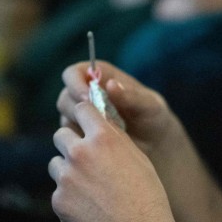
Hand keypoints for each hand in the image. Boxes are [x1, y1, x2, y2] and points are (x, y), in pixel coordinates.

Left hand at [50, 101, 182, 221]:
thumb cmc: (147, 197)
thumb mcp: (138, 158)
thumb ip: (115, 139)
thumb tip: (100, 123)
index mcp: (103, 137)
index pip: (81, 109)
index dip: (83, 116)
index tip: (85, 123)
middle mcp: (81, 152)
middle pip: (61, 135)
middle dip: (70, 144)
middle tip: (84, 160)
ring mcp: (67, 177)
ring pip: (55, 164)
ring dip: (67, 171)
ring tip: (88, 188)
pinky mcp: (59, 200)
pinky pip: (58, 192)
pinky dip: (69, 198)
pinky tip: (88, 209)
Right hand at [57, 62, 175, 158]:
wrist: (156, 144)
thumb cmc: (154, 117)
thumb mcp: (149, 105)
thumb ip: (131, 96)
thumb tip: (111, 85)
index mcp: (101, 76)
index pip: (74, 73)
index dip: (75, 83)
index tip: (86, 98)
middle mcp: (87, 94)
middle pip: (65, 97)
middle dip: (75, 109)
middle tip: (92, 122)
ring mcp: (83, 116)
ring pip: (66, 118)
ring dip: (79, 127)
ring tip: (103, 136)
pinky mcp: (83, 135)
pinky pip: (72, 138)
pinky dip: (82, 142)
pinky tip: (100, 147)